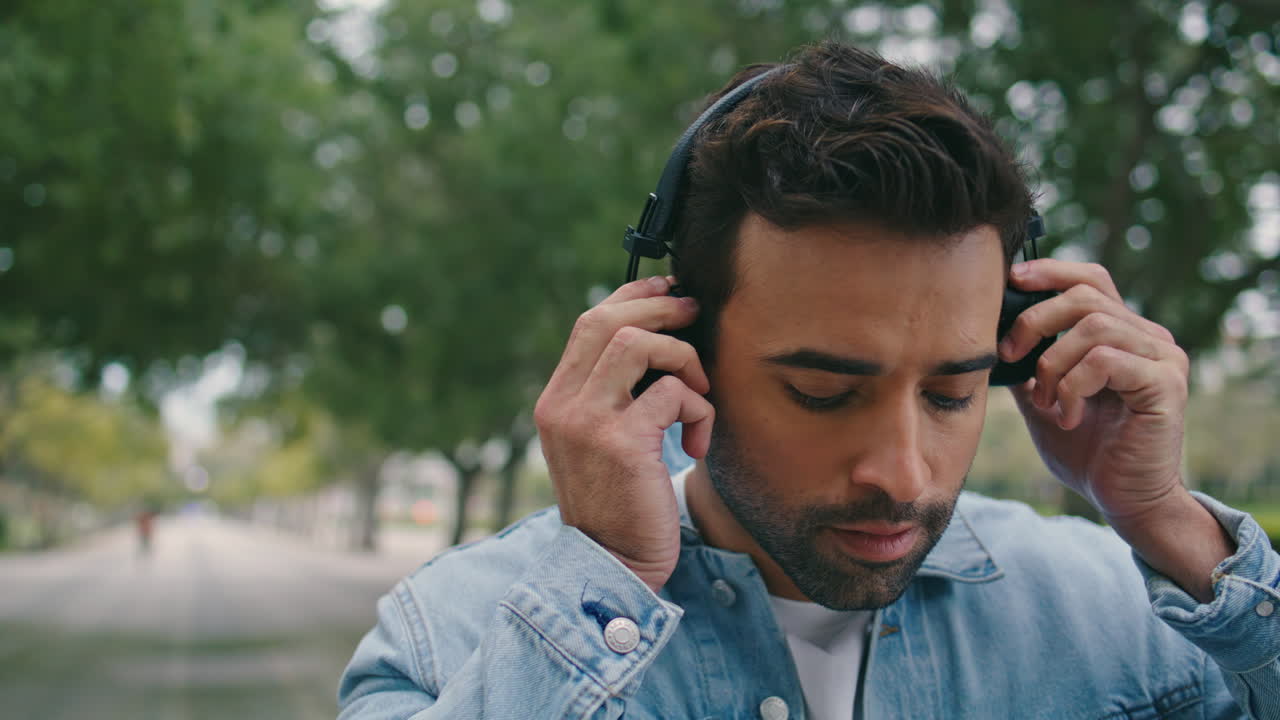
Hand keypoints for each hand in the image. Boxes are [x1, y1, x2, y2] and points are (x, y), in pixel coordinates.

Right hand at [533, 275, 713, 592]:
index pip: (589, 322)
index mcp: (556, 401)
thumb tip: (660, 341)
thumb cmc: (621, 506)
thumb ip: (615, 397)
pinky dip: (699, 410)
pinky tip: (698, 444)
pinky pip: (672, 393)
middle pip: (606, 319)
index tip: (669, 290)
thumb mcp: (604, 443)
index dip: (633, 295)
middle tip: (696, 315)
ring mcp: (586, 422)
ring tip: (700, 394)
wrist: (612, 568)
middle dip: (660, 307)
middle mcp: (562, 405)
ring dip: (683, 357)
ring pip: (637, 343)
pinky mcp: (620, 443)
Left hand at [997, 260, 1190, 525]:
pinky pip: (1105, 361)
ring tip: (1046, 402)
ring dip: (1053, 364)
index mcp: (1121, 335)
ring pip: (1093, 327)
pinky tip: (1067, 417)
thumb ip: (1028, 366)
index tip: (1012, 280)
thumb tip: (993, 333)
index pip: (1091, 280)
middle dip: (1035, 320)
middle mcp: (1147, 338)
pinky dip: (1073, 387)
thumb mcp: (1043, 400)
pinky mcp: (1165, 383)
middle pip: (1085, 295)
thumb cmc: (1086, 452)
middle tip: (1009, 355)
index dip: (1051, 271)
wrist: (1123, 500)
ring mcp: (1162, 358)